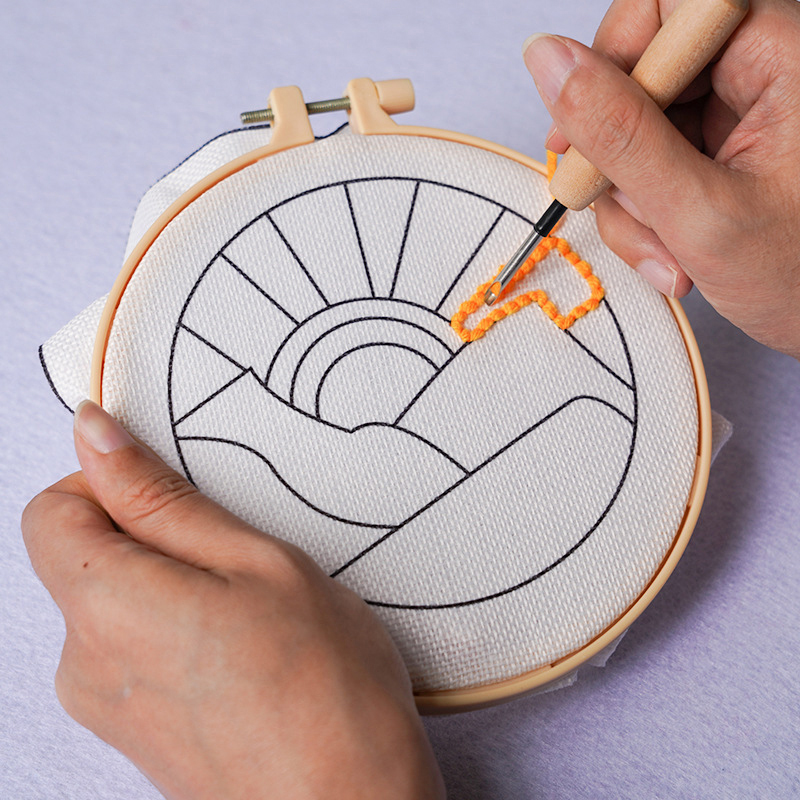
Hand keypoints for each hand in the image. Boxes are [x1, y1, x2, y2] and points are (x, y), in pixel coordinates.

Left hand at [22, 401, 444, 799]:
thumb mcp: (255, 562)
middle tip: (234, 554)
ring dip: (172, 583)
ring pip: (116, 602)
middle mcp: (86, 663)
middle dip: (151, 536)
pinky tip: (242, 648)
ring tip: (249, 608)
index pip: (52, 511)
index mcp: (107, 606)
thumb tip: (96, 437)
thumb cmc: (323, 687)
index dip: (109, 484)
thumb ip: (160, 498)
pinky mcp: (134, 730)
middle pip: (84, 558)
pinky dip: (178, 628)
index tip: (173, 492)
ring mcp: (107, 705)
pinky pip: (135, 649)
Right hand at [522, 0, 799, 358]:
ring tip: (666, 253)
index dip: (612, 56)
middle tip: (627, 209)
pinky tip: (670, 251)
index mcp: (780, 56)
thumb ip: (620, 135)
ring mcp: (734, 113)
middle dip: (617, 155)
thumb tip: (549, 61)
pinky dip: (643, 211)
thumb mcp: (700, 212)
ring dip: (629, 199)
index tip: (586, 131)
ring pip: (632, 126)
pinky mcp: (716, 148)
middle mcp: (756, 71)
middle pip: (639, 71)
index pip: (665, 3)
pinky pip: (646, 160)